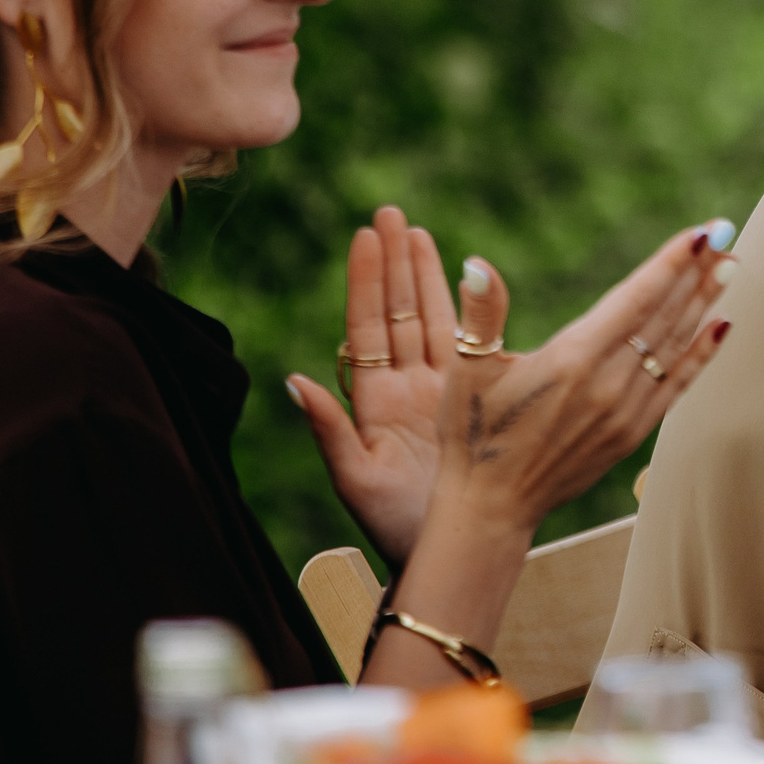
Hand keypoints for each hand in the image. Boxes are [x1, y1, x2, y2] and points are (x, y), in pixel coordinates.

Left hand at [288, 206, 460, 563]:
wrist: (448, 551)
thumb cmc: (396, 527)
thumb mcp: (356, 482)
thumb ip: (330, 431)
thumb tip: (294, 382)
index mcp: (372, 402)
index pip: (366, 327)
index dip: (366, 281)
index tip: (365, 237)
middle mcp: (403, 388)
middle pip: (396, 311)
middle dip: (393, 262)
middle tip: (389, 212)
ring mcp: (437, 392)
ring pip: (429, 320)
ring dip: (423, 275)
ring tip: (416, 231)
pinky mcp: (469, 401)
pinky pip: (466, 344)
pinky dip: (464, 309)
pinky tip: (465, 278)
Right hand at [432, 223, 734, 538]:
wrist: (490, 506)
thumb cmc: (473, 432)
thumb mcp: (465, 369)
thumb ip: (480, 314)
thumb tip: (477, 264)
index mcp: (572, 359)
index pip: (635, 299)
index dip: (669, 264)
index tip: (698, 233)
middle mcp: (607, 384)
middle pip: (664, 317)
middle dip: (696, 273)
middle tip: (724, 232)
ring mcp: (625, 412)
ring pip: (675, 346)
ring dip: (704, 304)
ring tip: (730, 265)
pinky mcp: (631, 434)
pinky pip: (677, 386)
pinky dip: (701, 355)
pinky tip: (721, 327)